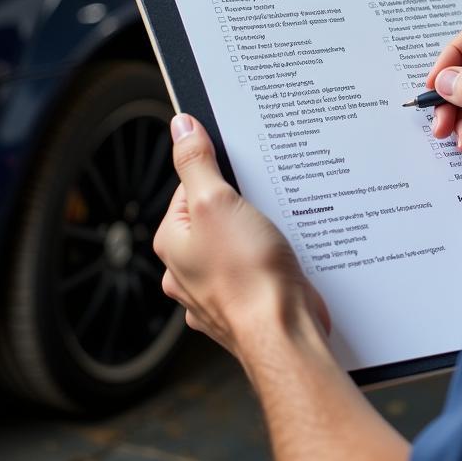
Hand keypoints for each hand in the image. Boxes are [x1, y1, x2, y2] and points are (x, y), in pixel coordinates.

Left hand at [153, 114, 329, 359]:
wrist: (283, 333)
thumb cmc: (248, 276)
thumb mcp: (217, 203)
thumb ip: (197, 162)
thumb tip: (181, 127)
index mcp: (174, 243)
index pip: (190, 187)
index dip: (220, 175)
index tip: (243, 172)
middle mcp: (188, 269)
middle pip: (216, 214)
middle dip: (244, 204)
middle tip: (266, 201)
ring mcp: (217, 290)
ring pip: (238, 243)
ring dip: (260, 233)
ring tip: (279, 231)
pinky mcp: (247, 302)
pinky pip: (257, 268)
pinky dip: (272, 259)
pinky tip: (287, 257)